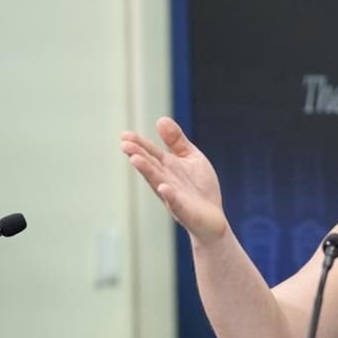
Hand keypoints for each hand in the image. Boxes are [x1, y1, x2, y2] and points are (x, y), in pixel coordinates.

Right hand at [121, 117, 227, 244]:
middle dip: (139, 156)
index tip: (125, 135)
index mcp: (168, 167)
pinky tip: (164, 188)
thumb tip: (160, 119)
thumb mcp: (191, 158)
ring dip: (147, 171)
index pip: (151, 153)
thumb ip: (177, 141)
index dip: (139, 144)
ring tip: (135, 159)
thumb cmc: (200, 187)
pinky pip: (176, 203)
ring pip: (158, 182)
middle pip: (151, 167)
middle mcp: (166, 181)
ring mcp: (174, 197)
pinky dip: (170, 195)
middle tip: (125, 145)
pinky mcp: (185, 211)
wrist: (212, 218)